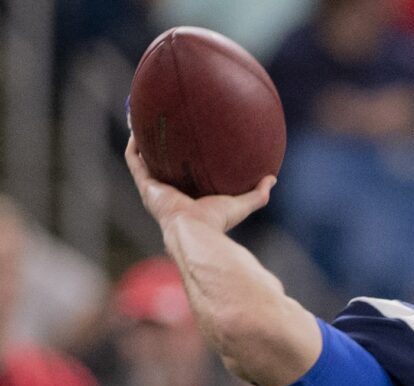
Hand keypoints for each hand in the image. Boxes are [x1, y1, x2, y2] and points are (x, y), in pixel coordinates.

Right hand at [124, 135, 275, 233]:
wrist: (196, 230)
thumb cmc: (217, 221)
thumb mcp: (241, 204)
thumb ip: (258, 194)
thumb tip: (272, 179)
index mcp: (186, 198)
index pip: (183, 177)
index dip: (182, 162)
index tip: (187, 144)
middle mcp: (167, 193)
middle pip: (160, 166)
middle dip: (159, 149)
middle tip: (162, 128)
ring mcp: (154, 189)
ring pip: (143, 160)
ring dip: (141, 142)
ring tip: (141, 120)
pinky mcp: (146, 186)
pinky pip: (135, 161)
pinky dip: (134, 145)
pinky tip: (136, 127)